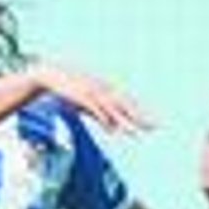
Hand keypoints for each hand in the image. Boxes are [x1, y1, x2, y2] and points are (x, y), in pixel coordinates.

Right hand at [29, 62, 151, 133]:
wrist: (53, 76)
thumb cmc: (73, 91)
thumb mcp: (90, 107)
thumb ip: (103, 118)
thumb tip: (114, 130)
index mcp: (109, 92)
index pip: (129, 104)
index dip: (142, 114)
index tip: (154, 125)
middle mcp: (106, 91)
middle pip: (126, 106)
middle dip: (140, 118)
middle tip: (154, 127)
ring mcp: (95, 93)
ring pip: (113, 108)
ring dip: (124, 121)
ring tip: (134, 133)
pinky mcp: (83, 96)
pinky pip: (96, 108)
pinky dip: (104, 117)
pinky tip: (111, 128)